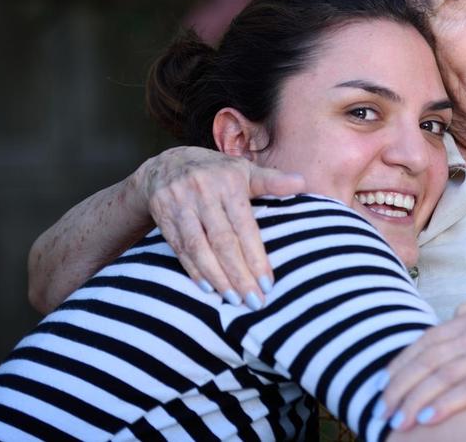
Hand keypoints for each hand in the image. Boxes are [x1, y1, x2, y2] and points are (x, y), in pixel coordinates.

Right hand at [133, 146, 304, 306]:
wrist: (167, 165)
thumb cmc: (218, 173)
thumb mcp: (245, 171)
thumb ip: (272, 181)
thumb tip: (302, 182)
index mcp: (229, 182)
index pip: (244, 226)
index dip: (256, 256)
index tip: (268, 283)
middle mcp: (203, 192)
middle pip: (222, 241)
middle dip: (239, 274)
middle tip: (254, 301)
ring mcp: (180, 204)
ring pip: (198, 247)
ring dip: (216, 277)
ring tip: (233, 299)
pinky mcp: (163, 216)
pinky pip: (179, 248)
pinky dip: (193, 270)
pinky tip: (208, 288)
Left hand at [377, 298, 465, 431]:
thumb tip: (455, 318)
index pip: (430, 338)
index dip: (403, 362)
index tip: (384, 383)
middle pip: (430, 356)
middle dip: (401, 384)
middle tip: (382, 408)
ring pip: (446, 373)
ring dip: (416, 399)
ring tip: (398, 421)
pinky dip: (446, 403)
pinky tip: (428, 418)